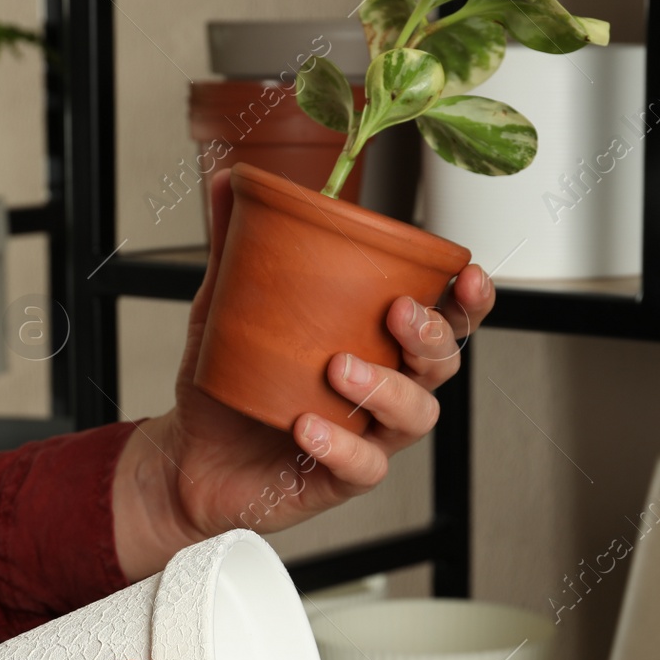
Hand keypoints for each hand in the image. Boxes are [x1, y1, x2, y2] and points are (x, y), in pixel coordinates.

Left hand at [113, 169, 495, 579]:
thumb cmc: (232, 382)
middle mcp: (386, 389)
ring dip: (386, 388)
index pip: (445, 319)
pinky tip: (308, 425)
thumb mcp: (228, 308)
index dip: (469, 300)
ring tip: (339, 367)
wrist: (190, 456)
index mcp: (379, 343)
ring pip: (415, 416)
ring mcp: (368, 436)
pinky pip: (362, 467)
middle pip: (443, 364)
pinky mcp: (339, 480)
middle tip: (396, 313)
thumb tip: (230, 179)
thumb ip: (238, 247)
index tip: (467, 274)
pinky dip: (340, 445)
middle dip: (432, 335)